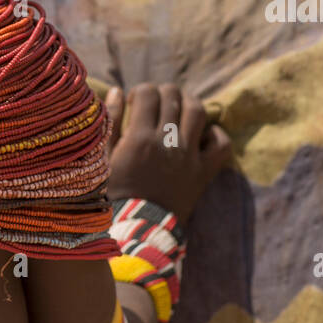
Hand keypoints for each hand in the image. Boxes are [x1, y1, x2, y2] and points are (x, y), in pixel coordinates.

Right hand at [104, 83, 232, 226]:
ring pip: (198, 111)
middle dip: (163, 93)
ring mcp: (189, 157)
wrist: (135, 232)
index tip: (134, 103)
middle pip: (173, 96)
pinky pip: (221, 144)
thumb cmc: (111, 195)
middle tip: (155, 104)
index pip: (148, 94)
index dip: (141, 92)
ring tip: (178, 109)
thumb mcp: (101, 159)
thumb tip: (118, 90)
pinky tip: (201, 134)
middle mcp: (167, 143)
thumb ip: (110, 122)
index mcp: (138, 138)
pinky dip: (214, 133)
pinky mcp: (203, 172)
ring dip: (188, 102)